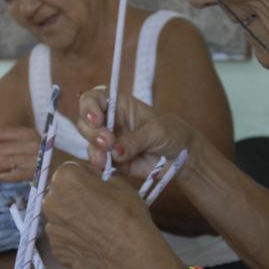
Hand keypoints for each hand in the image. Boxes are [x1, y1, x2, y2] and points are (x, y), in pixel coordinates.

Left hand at [0, 127, 39, 183]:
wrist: (64, 172)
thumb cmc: (42, 158)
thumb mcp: (28, 143)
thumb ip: (9, 142)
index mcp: (28, 133)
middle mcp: (31, 143)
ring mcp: (33, 159)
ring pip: (1, 162)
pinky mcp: (34, 174)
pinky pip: (10, 175)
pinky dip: (2, 177)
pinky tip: (2, 178)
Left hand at [44, 162, 181, 268]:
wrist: (130, 255)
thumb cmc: (128, 215)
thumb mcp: (120, 184)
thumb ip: (101, 180)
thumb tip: (98, 186)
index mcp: (64, 179)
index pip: (71, 170)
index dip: (86, 176)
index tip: (98, 185)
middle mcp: (51, 202)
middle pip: (61, 194)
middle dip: (75, 197)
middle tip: (98, 208)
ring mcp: (51, 229)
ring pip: (61, 218)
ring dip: (74, 220)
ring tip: (96, 229)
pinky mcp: (56, 251)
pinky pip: (64, 240)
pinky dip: (74, 240)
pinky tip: (92, 244)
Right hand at [77, 88, 198, 178]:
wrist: (182, 158)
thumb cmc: (172, 133)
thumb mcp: (156, 131)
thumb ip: (134, 141)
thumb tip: (114, 152)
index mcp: (119, 105)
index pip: (93, 99)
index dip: (88, 107)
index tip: (96, 120)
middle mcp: (110, 122)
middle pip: (86, 123)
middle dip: (92, 133)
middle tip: (107, 143)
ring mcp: (109, 143)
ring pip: (90, 144)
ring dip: (95, 151)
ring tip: (105, 160)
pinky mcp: (112, 162)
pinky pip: (100, 164)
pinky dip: (101, 166)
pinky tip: (107, 168)